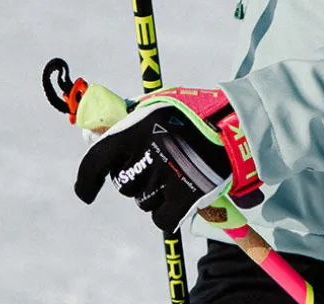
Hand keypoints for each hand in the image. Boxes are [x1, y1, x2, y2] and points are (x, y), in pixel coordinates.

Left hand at [74, 86, 262, 233]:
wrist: (237, 125)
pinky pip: (161, 218)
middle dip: (136, 178)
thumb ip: (126, 117)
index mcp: (137, 127)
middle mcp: (148, 152)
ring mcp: (167, 176)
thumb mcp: (159, 104)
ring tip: (175, 173)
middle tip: (157, 164)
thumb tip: (89, 133)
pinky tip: (181, 194)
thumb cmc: (196, 112)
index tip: (87, 193)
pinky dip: (168, 211)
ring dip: (154, 193)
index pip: (96, 161)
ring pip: (143, 201)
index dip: (86, 181)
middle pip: (124, 184)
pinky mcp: (185, 196)